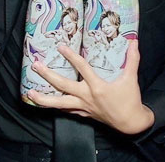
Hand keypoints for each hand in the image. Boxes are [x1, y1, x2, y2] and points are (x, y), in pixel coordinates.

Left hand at [26, 40, 154, 134]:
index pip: (81, 68)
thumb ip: (132, 59)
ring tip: (30, 94)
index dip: (71, 56)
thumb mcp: (131, 78)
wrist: (131, 123)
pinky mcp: (84, 115)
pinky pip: (67, 111)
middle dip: (48, 76)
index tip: (60, 47)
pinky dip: (57, 107)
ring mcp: (83, 107)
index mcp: (96, 87)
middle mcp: (86, 97)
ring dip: (44, 99)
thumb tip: (134, 42)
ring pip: (59, 103)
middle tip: (36, 66)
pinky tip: (50, 105)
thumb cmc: (130, 100)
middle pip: (62, 85)